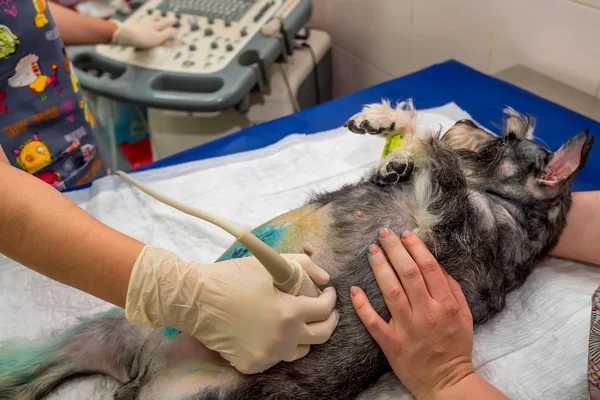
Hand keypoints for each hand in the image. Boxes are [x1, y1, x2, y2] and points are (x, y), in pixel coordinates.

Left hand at [110, 13, 178, 48]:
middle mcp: (148, 24)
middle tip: (160, 13)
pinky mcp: (131, 26)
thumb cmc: (144, 39)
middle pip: (154, 19)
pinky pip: (135, 21)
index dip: (170, 22)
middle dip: (159, 16)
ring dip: (151, 16)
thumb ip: (167, 34)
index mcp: (155, 27)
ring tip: (154, 13)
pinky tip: (138, 18)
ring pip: (146, 18)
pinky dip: (137, 19)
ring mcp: (139, 24)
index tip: (175, 19)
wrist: (128, 35)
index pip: (164, 24)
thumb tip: (176, 30)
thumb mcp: (158, 38)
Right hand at [125, 247, 337, 373]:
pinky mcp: (252, 365)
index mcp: (289, 313)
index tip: (328, 293)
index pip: (324, 310)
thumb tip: (325, 278)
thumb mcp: (270, 264)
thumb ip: (304, 266)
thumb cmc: (232, 278)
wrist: (196, 300)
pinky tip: (272, 331)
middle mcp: (283, 339)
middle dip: (328, 320)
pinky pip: (274, 358)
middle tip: (326, 311)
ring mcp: (267, 355)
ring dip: (305, 336)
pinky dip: (278, 346)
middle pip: (321, 336)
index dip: (330, 299)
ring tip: (300, 323)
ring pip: (300, 351)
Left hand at [351, 229, 474, 398]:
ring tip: (371, 251)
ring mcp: (408, 329)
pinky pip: (374, 323)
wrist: (447, 382)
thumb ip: (452, 288)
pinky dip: (363, 306)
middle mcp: (427, 314)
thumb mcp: (464, 315)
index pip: (429, 268)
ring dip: (380, 269)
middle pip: (408, 274)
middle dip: (394, 250)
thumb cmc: (455, 345)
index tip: (404, 234)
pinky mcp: (392, 345)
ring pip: (391, 292)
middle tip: (383, 234)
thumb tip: (435, 264)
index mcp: (446, 305)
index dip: (415, 248)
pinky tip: (355, 289)